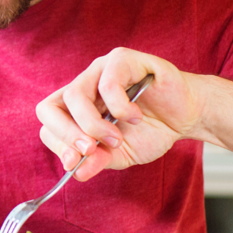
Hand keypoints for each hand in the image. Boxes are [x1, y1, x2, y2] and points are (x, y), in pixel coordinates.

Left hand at [36, 48, 204, 180]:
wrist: (186, 116)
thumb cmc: (150, 131)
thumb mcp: (120, 154)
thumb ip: (97, 161)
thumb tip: (76, 172)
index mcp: (75, 109)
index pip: (47, 123)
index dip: (58, 144)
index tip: (75, 162)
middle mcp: (82, 86)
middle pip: (48, 107)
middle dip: (66, 134)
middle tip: (90, 150)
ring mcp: (98, 70)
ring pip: (74, 95)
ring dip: (94, 125)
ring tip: (117, 138)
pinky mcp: (121, 59)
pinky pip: (107, 84)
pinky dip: (120, 108)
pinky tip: (135, 117)